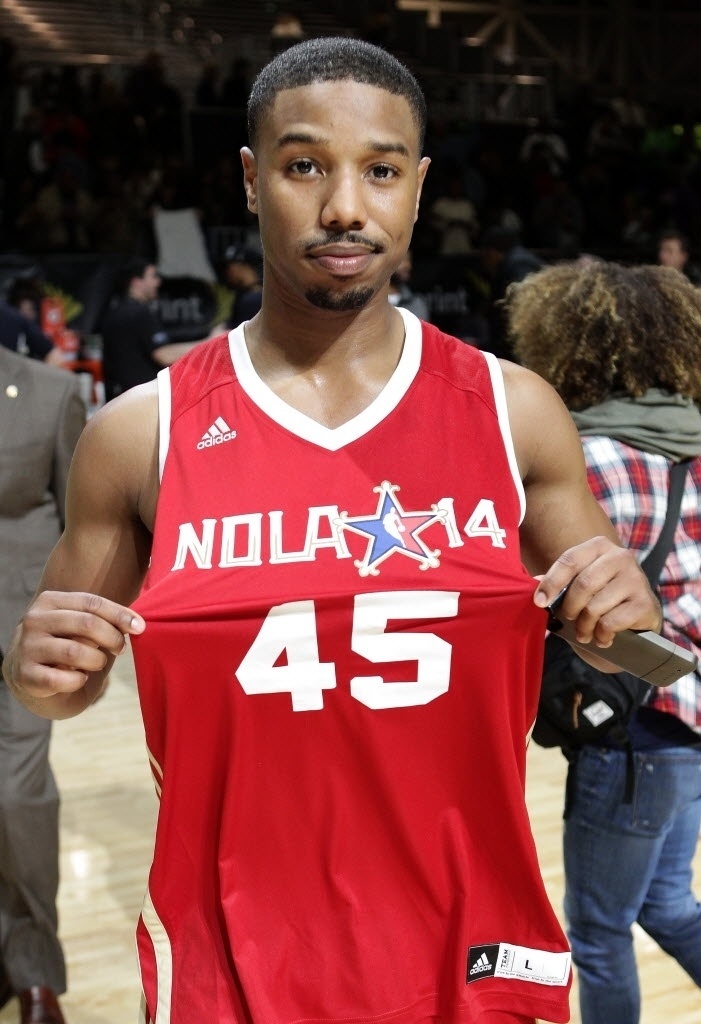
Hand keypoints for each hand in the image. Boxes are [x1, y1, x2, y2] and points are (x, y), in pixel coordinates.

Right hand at [2, 591, 144, 709]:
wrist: (29, 674)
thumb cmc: (65, 644)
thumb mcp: (79, 625)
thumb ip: (103, 620)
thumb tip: (138, 625)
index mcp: (50, 601)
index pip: (92, 603)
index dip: (119, 614)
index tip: (140, 627)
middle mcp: (34, 621)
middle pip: (87, 624)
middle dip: (112, 638)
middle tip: (121, 649)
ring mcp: (27, 647)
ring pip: (75, 652)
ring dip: (96, 660)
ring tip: (97, 663)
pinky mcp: (25, 675)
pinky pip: (62, 679)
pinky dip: (78, 680)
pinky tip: (80, 678)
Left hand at [533, 536, 661, 646]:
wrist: (638, 616)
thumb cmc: (601, 596)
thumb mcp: (579, 584)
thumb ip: (558, 582)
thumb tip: (535, 582)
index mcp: (599, 546)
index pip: (570, 560)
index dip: (551, 582)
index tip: (539, 602)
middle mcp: (620, 557)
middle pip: (583, 584)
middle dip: (570, 608)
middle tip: (569, 619)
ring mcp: (636, 579)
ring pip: (595, 606)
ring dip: (584, 626)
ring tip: (585, 633)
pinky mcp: (645, 603)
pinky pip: (611, 622)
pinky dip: (601, 635)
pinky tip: (603, 638)